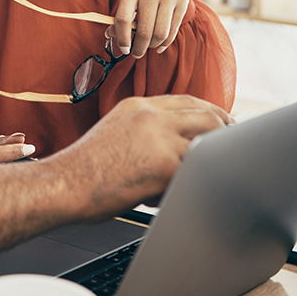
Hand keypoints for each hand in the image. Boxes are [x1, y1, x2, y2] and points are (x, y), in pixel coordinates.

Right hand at [48, 95, 227, 218]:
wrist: (63, 183)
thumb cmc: (82, 169)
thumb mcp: (113, 132)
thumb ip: (143, 131)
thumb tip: (167, 145)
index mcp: (138, 106)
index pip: (187, 101)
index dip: (210, 112)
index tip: (222, 124)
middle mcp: (151, 116)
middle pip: (206, 115)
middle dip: (225, 131)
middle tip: (233, 148)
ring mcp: (160, 138)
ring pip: (208, 141)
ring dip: (213, 158)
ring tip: (209, 173)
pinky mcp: (165, 164)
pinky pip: (197, 170)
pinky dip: (196, 182)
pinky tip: (180, 194)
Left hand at [111, 0, 189, 57]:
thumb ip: (121, 13)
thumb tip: (110, 35)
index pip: (124, 19)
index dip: (122, 38)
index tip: (124, 49)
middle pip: (144, 30)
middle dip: (139, 47)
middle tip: (136, 53)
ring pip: (160, 33)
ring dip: (152, 46)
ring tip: (147, 47)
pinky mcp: (182, 1)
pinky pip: (173, 30)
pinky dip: (165, 43)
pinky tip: (159, 45)